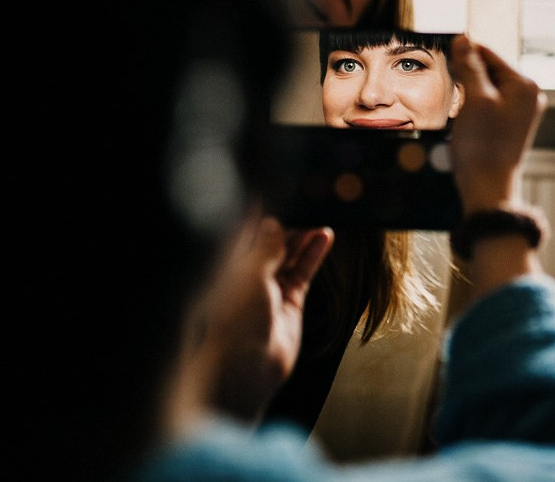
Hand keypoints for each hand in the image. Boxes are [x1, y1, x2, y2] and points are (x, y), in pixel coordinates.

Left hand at [175, 211, 332, 424]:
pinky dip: (314, 254)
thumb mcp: (250, 275)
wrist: (248, 368)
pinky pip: (304, 271)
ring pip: (289, 253)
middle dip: (286, 219)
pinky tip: (326, 236)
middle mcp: (247, 274)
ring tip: (321, 214)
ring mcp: (270, 288)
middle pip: (269, 239)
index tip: (273, 185)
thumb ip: (265, 247)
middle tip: (306, 198)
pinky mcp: (290, 301)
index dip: (258, 209)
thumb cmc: (237, 323)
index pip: (243, 230)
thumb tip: (272, 223)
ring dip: (304, 234)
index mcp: (228, 265)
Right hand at [447, 36, 546, 214]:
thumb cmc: (483, 146)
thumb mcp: (474, 99)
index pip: (489, 54)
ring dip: (468, 92)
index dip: (463, 54)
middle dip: (466, 76)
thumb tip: (463, 39)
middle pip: (489, 70)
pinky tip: (464, 120)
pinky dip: (472, 107)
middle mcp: (528, 95)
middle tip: (450, 92)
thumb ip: (470, 66)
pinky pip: (488, 104)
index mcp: (525, 85)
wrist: (488, 187)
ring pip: (486, 87)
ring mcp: (521, 111)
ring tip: (458, 110)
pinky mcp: (510, 125)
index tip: (441, 58)